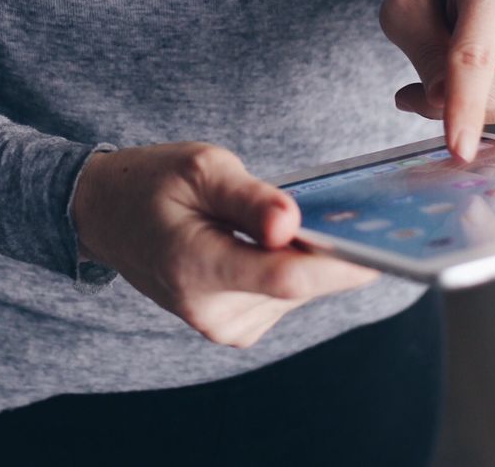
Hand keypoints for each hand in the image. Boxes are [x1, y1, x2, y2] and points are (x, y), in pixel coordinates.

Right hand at [70, 142, 378, 347]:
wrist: (108, 216)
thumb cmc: (152, 182)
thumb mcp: (201, 168)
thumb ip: (250, 198)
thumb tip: (292, 224)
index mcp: (197, 267)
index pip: (286, 278)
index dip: (341, 263)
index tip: (386, 243)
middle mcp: (212, 310)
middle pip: (300, 285)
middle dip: (331, 248)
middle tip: (358, 209)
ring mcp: (223, 324)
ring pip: (298, 291)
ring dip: (308, 255)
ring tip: (291, 215)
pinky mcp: (235, 326)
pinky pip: (285, 295)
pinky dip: (292, 265)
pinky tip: (278, 237)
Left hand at [379, 0, 494, 161]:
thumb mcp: (406, 6)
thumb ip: (421, 55)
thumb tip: (446, 104)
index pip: (477, 54)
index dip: (464, 104)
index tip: (458, 149)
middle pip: (492, 90)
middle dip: (450, 100)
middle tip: (423, 82)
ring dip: (475, 95)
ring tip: (468, 46)